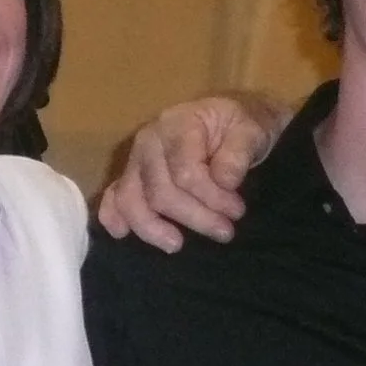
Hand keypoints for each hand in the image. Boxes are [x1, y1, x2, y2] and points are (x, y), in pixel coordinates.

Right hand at [96, 92, 289, 249]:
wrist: (230, 121)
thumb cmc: (240, 126)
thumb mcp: (251, 131)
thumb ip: (239, 153)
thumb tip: (224, 181)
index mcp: (178, 124)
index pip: (185, 172)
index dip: (211, 198)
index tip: (237, 211)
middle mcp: (149, 141)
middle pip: (159, 191)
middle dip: (194, 217)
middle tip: (225, 231)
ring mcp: (136, 158)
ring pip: (131, 199)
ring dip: (153, 227)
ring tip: (177, 245)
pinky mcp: (132, 174)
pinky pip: (114, 196)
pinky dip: (114, 215)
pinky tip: (121, 233)